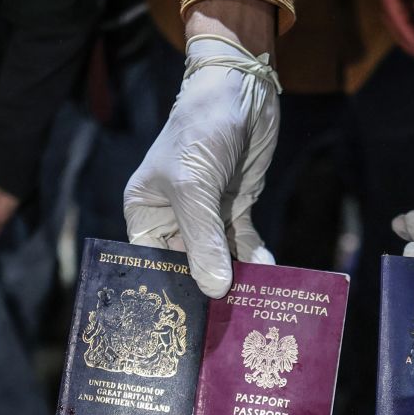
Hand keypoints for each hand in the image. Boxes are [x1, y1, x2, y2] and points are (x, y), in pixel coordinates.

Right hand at [123, 0, 279, 297]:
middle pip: (187, 266)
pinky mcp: (235, 207)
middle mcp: (172, 218)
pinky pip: (243, 243)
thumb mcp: (195, 187)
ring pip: (219, 257)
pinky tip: (268, 274)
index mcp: (144, 212)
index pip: (150, 263)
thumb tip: (214, 290)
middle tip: (225, 324)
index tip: (186, 324)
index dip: (167, 291)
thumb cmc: (200, 130)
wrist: (240, 90)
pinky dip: (254, 257)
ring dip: (236, 277)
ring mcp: (206, 214)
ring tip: (252, 306)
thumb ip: (203, 241)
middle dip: (206, 289)